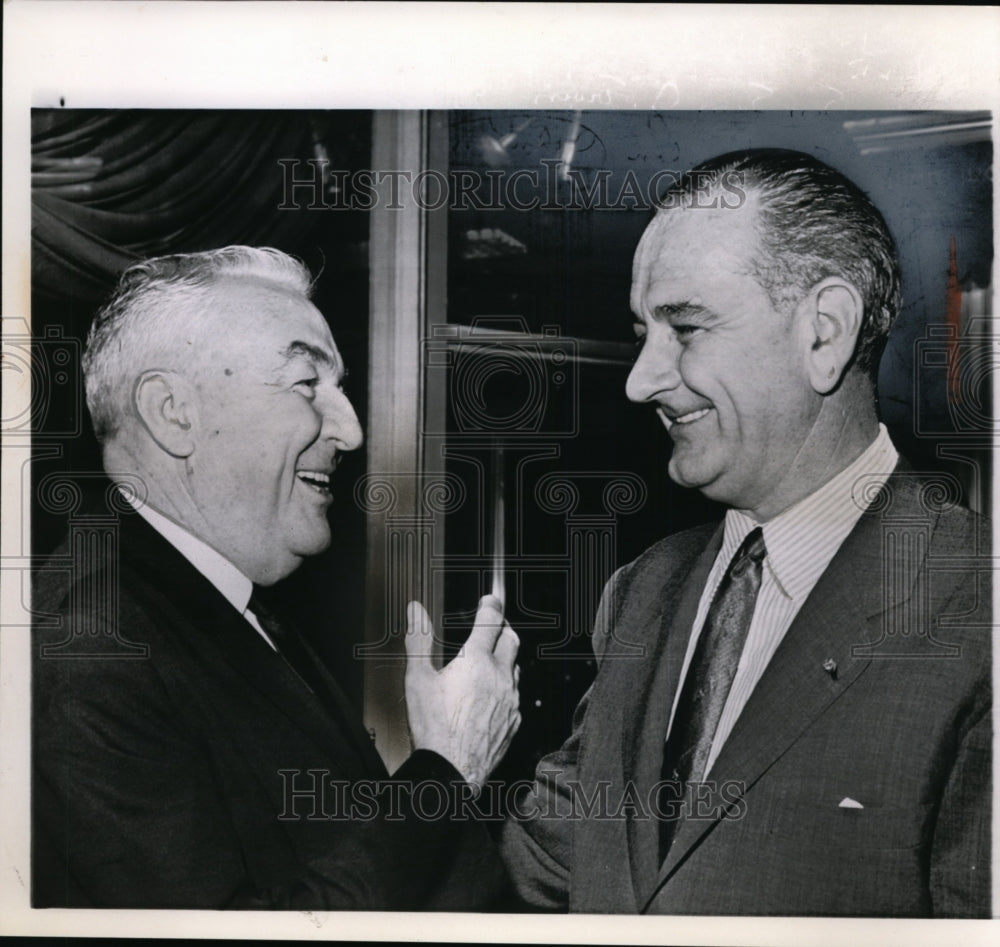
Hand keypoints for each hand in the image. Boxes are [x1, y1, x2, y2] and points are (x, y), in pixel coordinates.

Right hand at [404, 595, 520, 789]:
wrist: (452, 771)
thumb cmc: (434, 729)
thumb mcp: (417, 679)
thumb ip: (418, 639)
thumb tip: (415, 611)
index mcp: (476, 661)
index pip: (491, 621)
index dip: (491, 605)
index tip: (491, 599)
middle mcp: (499, 677)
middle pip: (511, 639)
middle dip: (503, 628)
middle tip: (493, 624)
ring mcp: (511, 700)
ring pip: (516, 668)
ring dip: (505, 659)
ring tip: (490, 660)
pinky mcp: (514, 720)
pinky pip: (516, 695)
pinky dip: (506, 687)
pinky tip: (492, 695)